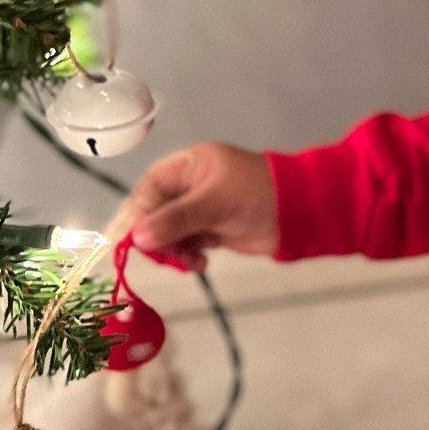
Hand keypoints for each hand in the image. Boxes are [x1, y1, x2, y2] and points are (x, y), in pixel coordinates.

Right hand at [112, 142, 278, 268]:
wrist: (300, 212)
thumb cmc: (260, 194)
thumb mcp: (216, 203)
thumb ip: (177, 219)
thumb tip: (137, 236)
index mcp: (187, 165)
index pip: (149, 190)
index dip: (136, 216)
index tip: (128, 241)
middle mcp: (188, 185)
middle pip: (153, 213)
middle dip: (155, 237)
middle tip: (163, 256)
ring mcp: (198, 209)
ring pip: (166, 233)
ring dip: (172, 251)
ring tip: (189, 260)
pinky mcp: (208, 229)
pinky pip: (184, 245)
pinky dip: (186, 257)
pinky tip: (199, 263)